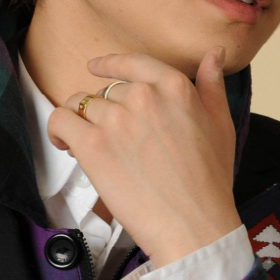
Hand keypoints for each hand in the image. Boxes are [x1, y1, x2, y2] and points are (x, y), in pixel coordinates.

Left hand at [47, 47, 242, 266]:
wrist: (194, 225)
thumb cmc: (210, 181)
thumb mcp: (221, 124)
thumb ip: (212, 85)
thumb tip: (214, 54)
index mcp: (174, 87)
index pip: (132, 63)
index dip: (110, 64)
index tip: (97, 67)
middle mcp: (143, 96)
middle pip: (105, 90)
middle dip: (103, 109)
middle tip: (108, 136)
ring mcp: (115, 119)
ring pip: (80, 104)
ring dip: (81, 121)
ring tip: (87, 143)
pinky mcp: (92, 145)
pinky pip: (61, 120)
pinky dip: (58, 130)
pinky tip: (67, 144)